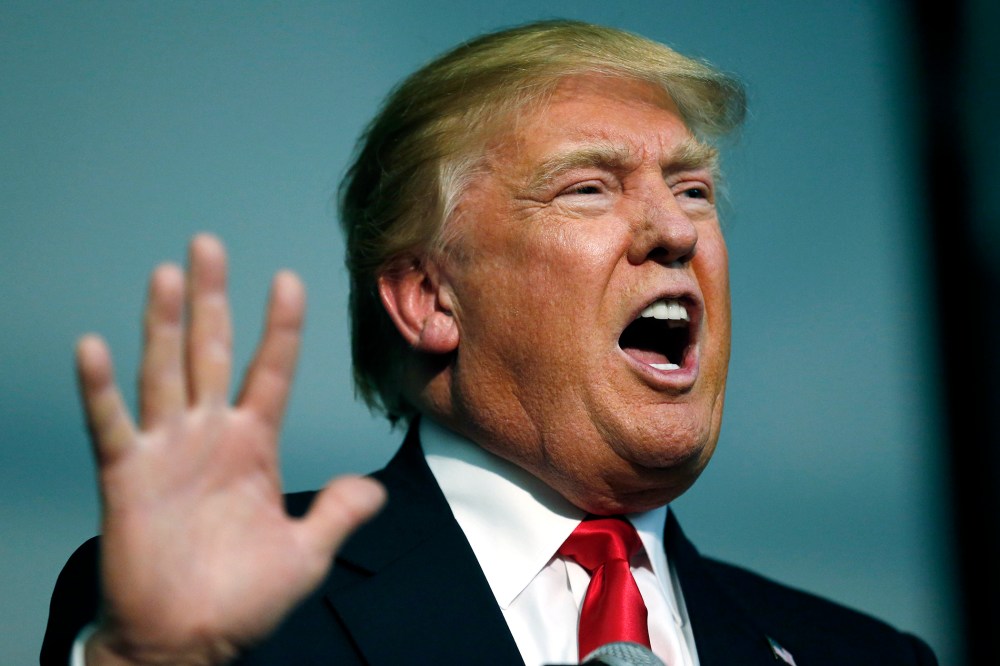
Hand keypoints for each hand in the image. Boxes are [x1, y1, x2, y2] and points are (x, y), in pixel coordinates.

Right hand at [76, 235, 384, 664]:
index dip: (281, 326)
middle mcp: (210, 435)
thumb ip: (339, 514)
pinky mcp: (127, 478)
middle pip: (212, 351)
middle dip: (212, 299)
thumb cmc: (244, 600)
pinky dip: (100, 388)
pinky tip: (94, 346)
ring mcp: (167, 452)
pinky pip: (111, 425)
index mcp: (254, 445)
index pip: (271, 370)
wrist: (188, 642)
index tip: (288, 279)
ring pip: (166, 372)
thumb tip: (375, 489)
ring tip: (166, 273)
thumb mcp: (306, 555)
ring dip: (164, 323)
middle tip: (208, 243)